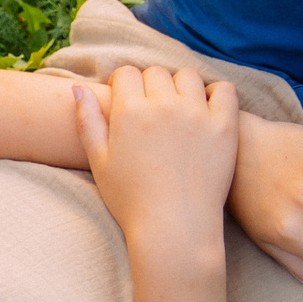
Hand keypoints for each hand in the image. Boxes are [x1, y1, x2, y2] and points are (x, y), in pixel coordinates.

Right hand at [72, 66, 239, 251]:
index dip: (123, 85)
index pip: (126, 73)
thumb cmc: (131, 200)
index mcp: (130, 112)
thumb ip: (87, 121)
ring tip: (178, 109)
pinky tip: (206, 110)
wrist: (174, 228)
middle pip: (156, 73)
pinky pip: (224, 90)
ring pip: (188, 77)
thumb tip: (78, 87)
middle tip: (151, 111)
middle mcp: (164, 106)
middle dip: (150, 86)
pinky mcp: (224, 126)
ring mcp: (197, 114)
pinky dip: (216, 94)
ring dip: (181, 87)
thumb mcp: (98, 162)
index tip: (126, 101)